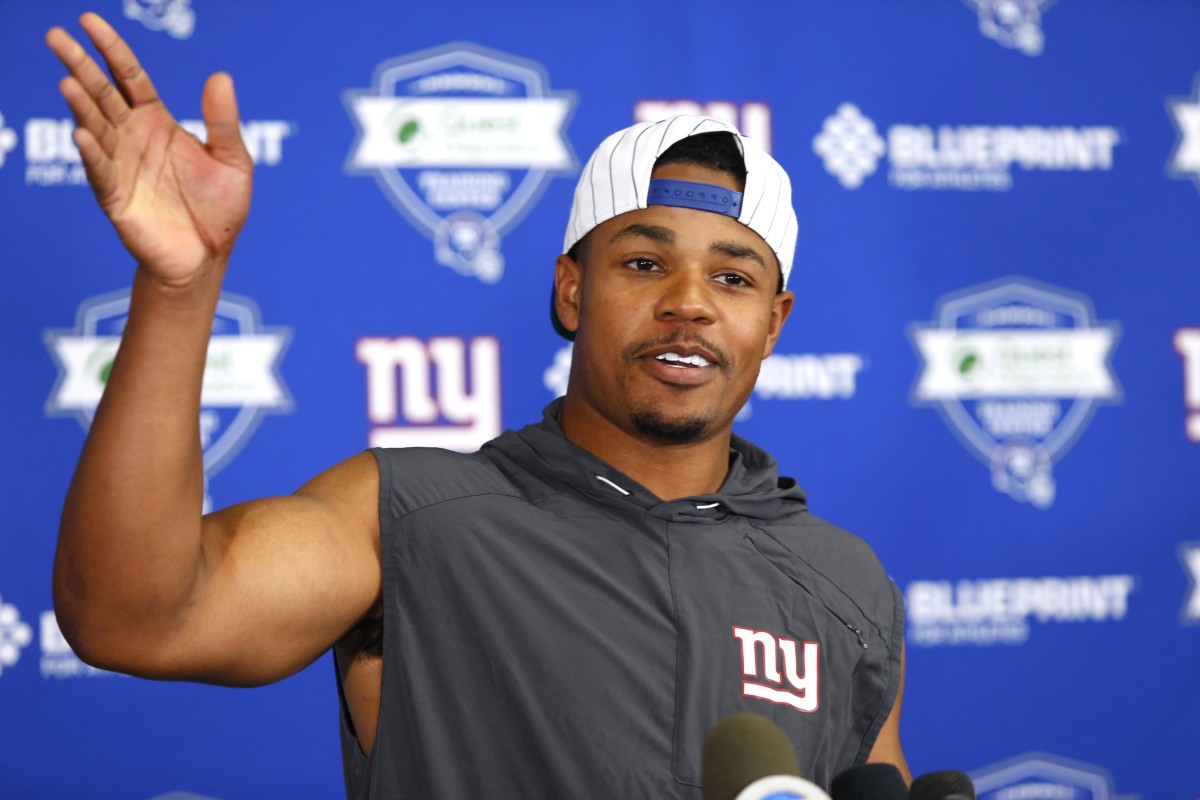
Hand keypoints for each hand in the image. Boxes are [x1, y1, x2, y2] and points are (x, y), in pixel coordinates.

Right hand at [46, 13, 252, 288]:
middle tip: (55, 37)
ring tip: (68, 83)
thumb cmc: (219, 208)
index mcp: (158, 122)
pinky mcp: (117, 197)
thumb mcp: (232, 160)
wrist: (208, 257)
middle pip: (102, 94)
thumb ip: (223, 121)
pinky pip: (101, 172)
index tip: (89, 21)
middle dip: (80, 66)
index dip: (111, 50)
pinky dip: (91, 154)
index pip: (129, 77)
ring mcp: (121, 166)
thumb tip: (221, 76)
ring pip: (96, 128)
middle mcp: (133, 138)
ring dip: (82, 106)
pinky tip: (82, 134)